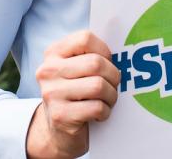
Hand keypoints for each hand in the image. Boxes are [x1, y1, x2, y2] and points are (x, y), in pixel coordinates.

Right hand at [26, 31, 120, 158]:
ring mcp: (52, 93)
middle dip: (113, 76)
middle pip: (96, 63)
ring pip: (98, 86)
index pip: (85, 38)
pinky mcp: (60, 116)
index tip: (107, 63)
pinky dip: (105, 112)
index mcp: (53, 53)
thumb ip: (90, 56)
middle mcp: (48, 71)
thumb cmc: (75, 95)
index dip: (104, 51)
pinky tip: (99, 114)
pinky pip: (97, 108)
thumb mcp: (75, 70)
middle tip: (112, 85)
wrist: (56, 132)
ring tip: (106, 100)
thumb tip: (123, 52)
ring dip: (110, 96)